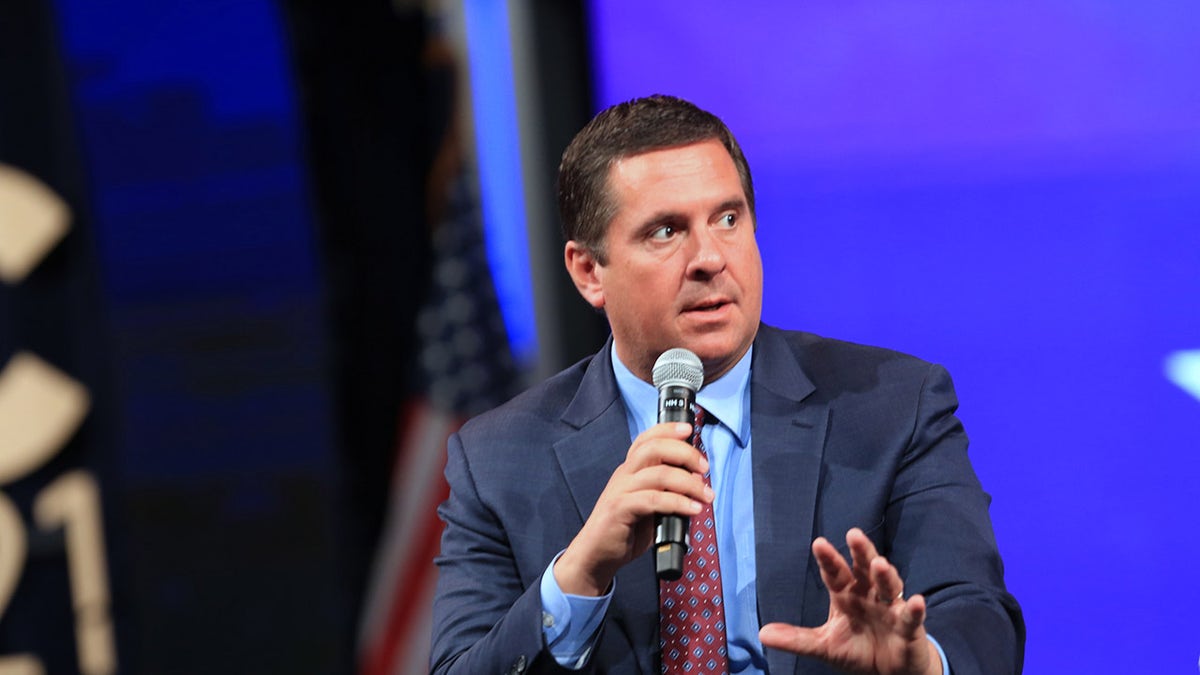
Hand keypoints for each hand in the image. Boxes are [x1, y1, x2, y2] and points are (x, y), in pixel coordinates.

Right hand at [554, 422, 711, 595]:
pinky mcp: (619, 509)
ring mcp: (620, 490)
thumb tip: (697, 482)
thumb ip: (668, 491)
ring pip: (659, 474)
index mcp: (630, 469)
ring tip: (706, 496)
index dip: (667, 429)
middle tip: (704, 468)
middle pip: (654, 448)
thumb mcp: (649, 505)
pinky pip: (653, 500)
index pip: (647, 439)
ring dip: (689, 483)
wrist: (596, 554)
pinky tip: (692, 510)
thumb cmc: (624, 529)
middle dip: (685, 454)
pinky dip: (677, 503)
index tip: (689, 430)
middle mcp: (624, 474)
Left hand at [758, 528, 940, 674]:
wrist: (891, 673)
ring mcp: (891, 609)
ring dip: (885, 575)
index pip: (835, 574)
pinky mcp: (910, 627)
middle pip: (864, 569)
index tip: (818, 543)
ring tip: (879, 564)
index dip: (828, 559)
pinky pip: (912, 617)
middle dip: (860, 553)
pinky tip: (917, 601)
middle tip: (853, 535)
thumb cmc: (858, 650)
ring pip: (889, 586)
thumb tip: (762, 634)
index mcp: (847, 595)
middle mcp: (869, 595)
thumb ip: (797, 639)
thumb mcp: (825, 646)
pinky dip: (916, 610)